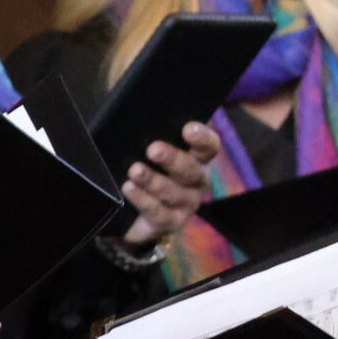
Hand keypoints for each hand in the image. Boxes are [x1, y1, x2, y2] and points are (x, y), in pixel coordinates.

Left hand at [123, 121, 220, 245]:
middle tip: (153, 149)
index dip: (202, 137)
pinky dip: (143, 199)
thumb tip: (133, 116)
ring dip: (153, 181)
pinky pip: (159, 212)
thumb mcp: (145, 150)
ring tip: (135, 171)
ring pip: (174, 192)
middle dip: (173, 159)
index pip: (208, 146)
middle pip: (191, 169)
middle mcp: (196, 180)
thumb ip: (147, 136)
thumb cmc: (144, 168)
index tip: (188, 129)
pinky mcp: (171, 222)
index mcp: (195, 158)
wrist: (133, 213)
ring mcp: (186, 204)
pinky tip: (129, 188)